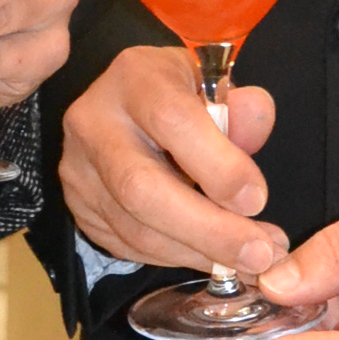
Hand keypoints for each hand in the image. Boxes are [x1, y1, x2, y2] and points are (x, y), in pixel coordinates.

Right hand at [61, 45, 286, 275]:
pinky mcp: (79, 207)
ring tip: (249, 261)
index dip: (218, 166)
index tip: (257, 200)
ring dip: (199, 252)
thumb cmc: (181, 96)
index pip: (172, 120)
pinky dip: (179, 257)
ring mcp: (79, 169)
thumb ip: (242, 110)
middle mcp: (94, 122)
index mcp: (134, 78)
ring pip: (136, 229)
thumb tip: (253, 129)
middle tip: (259, 255)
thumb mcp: (216, 86)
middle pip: (142, 188)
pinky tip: (213, 257)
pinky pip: (130, 246)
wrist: (125, 108)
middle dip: (207, 229)